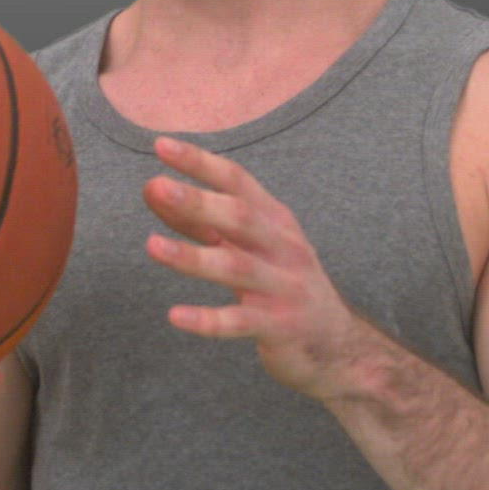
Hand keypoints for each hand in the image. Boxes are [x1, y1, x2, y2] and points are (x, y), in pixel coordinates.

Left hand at [141, 135, 368, 400]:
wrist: (337, 344)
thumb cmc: (280, 282)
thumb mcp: (246, 245)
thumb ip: (199, 220)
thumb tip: (151, 188)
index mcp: (275, 220)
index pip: (238, 181)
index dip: (201, 162)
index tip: (162, 145)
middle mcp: (283, 247)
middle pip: (240, 217)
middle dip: (198, 201)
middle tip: (157, 186)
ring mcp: (284, 287)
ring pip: (236, 267)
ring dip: (193, 256)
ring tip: (151, 245)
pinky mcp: (280, 327)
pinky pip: (240, 323)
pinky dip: (207, 320)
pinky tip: (175, 316)